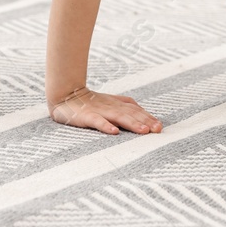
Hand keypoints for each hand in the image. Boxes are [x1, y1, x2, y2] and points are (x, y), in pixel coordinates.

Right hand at [48, 86, 163, 135]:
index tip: (160, 126)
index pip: (136, 110)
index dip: (148, 117)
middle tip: (158, 129)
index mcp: (117, 104)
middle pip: (131, 114)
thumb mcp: (110, 102)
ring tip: (143, 131)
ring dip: (132, 123)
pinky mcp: (86, 116)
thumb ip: (125, 106)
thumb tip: (142, 112)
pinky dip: (106, 126)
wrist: (65, 95)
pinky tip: (114, 132)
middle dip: (145, 121)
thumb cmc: (89, 102)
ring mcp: (99, 111)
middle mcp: (111, 106)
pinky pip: (97, 121)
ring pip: (118, 117)